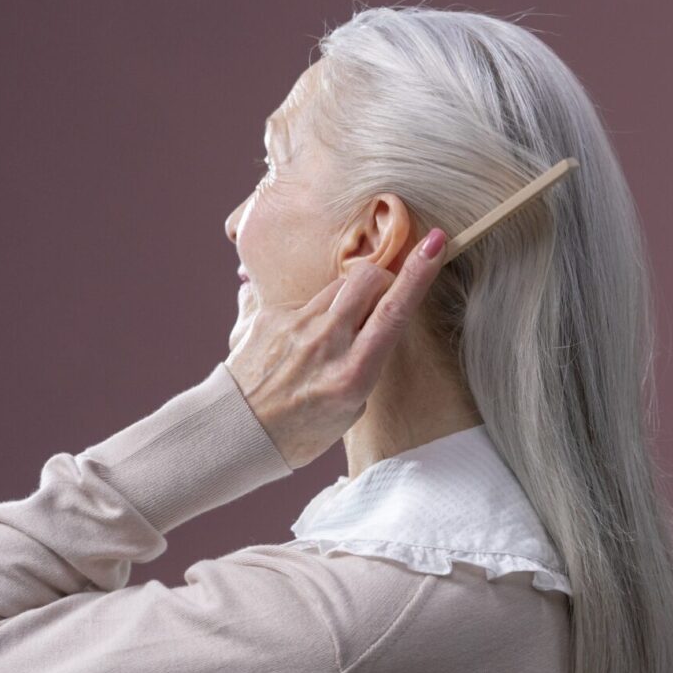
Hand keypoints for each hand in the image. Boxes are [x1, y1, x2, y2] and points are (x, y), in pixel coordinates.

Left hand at [223, 229, 448, 469]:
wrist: (237, 431)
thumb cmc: (302, 430)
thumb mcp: (352, 407)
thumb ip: (363, 359)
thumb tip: (366, 320)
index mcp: (353, 373)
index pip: (393, 311)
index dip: (418, 273)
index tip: (434, 241)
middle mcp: (325, 343)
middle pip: (367, 279)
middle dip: (384, 278)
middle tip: (381, 298)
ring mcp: (295, 326)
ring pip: (337, 287)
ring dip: (348, 298)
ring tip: (333, 334)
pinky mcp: (269, 315)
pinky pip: (304, 300)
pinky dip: (312, 315)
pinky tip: (298, 344)